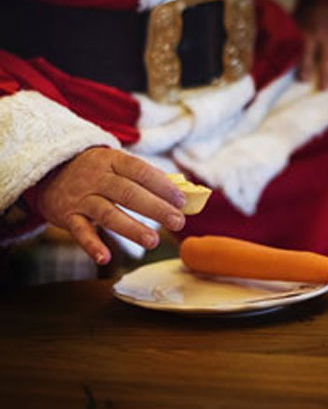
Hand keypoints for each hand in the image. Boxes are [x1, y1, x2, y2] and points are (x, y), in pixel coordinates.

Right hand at [36, 147, 186, 264]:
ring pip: (108, 214)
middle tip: (178, 222)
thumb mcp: (118, 165)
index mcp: (113, 161)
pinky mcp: (68, 216)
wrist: (50, 172)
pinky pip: (80, 232)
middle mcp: (97, 178)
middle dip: (155, 208)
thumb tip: (184, 194)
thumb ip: (148, 178)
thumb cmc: (98, 171)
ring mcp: (82, 197)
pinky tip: (105, 258)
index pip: (141, 171)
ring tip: (153, 241)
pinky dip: (92, 245)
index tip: (182, 201)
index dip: (162, 186)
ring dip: (132, 229)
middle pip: (129, 193)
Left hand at [296, 3, 327, 89]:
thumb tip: (274, 55)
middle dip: (326, 74)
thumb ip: (290, 38)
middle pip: (327, 60)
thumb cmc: (307, 11)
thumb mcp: (296, 21)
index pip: (306, 52)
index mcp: (311, 34)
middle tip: (325, 89)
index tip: (303, 79)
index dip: (304, 65)